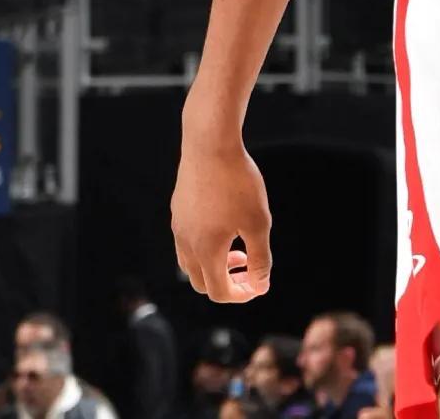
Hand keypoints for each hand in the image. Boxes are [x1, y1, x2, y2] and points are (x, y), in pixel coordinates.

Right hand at [172, 128, 271, 302]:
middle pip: (201, 282)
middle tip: (248, 268)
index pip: (218, 292)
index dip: (241, 295)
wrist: (210, 144)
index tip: (259, 284)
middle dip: (226, 282)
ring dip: (214, 264)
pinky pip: (187, 240)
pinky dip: (205, 246)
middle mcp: (185, 243)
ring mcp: (178, 226)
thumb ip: (260, 259)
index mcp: (205, 252)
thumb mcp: (258, 223)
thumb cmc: (238, 184)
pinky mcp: (178, 209)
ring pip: (190, 262)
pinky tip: (224, 224)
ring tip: (237, 249)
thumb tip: (260, 286)